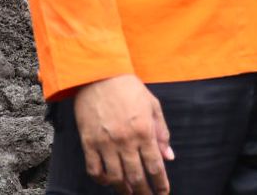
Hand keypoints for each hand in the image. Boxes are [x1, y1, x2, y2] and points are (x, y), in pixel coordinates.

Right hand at [73, 75, 173, 194]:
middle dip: (144, 192)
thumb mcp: (152, 105)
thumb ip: (162, 132)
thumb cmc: (129, 88)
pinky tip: (108, 181)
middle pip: (136, 177)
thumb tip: (169, 157)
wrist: (99, 74)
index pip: (155, 166)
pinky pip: (94, 170)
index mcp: (144, 131)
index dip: (160, 183)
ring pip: (115, 178)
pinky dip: (102, 180)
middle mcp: (125, 140)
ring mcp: (105, 143)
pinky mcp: (88, 143)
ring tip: (130, 194)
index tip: (163, 193)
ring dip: (124, 190)